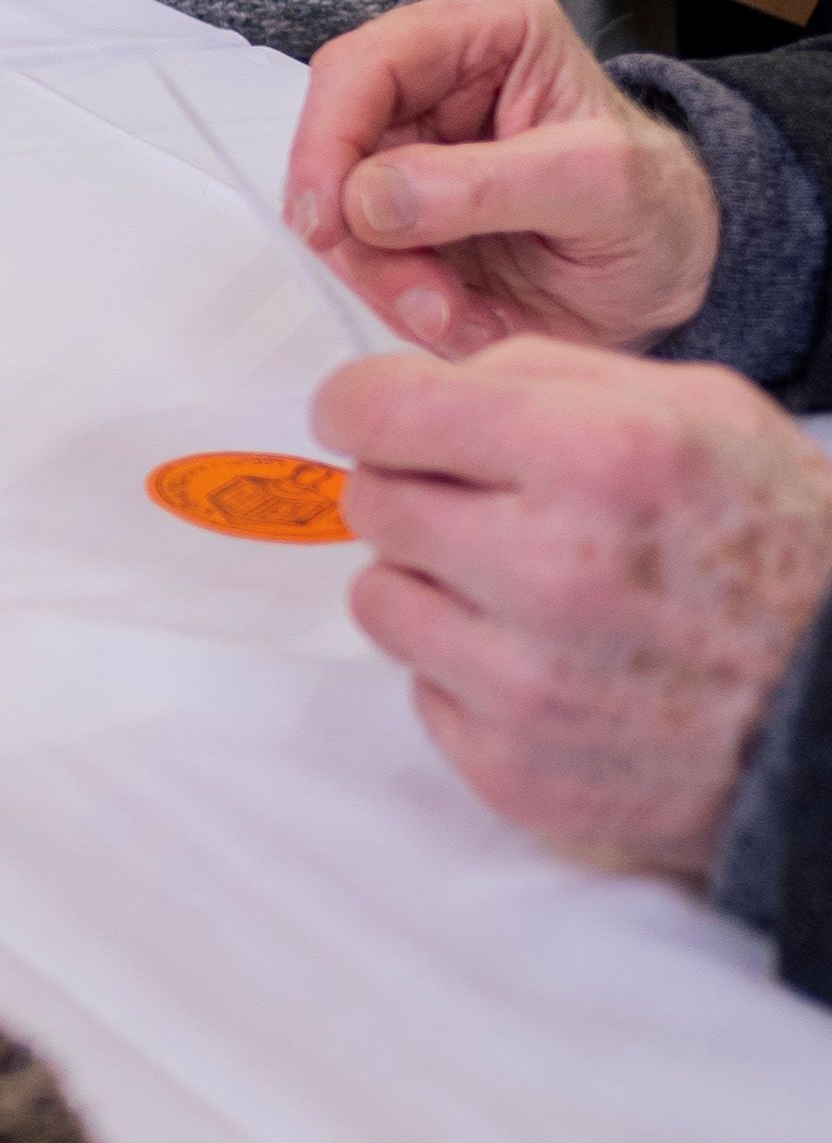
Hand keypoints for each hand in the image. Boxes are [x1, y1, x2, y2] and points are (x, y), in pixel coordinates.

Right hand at [282, 0, 721, 355]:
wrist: (669, 276)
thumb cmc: (657, 209)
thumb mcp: (602, 186)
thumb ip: (489, 184)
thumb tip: (368, 198)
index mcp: (487, 27)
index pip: (363, 65)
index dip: (327, 143)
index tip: (330, 225)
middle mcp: (431, 77)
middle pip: (334, 149)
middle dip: (366, 238)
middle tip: (428, 300)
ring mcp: (408, 148)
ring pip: (335, 215)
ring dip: (387, 280)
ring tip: (458, 314)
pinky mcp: (397, 212)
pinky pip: (358, 260)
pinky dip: (399, 302)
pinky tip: (460, 315)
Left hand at [314, 336, 831, 887]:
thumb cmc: (780, 547)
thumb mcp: (700, 410)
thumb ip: (543, 376)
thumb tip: (414, 384)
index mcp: (598, 457)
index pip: (380, 411)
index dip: (361, 404)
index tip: (368, 414)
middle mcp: (554, 569)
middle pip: (371, 501)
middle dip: (414, 491)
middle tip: (488, 508)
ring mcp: (528, 681)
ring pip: (378, 597)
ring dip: (434, 584)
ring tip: (529, 590)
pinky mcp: (512, 767)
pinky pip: (419, 687)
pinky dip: (467, 670)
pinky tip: (553, 660)